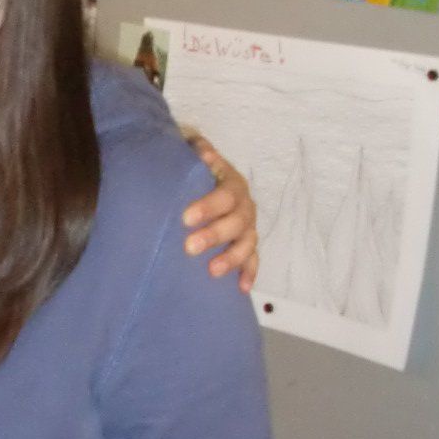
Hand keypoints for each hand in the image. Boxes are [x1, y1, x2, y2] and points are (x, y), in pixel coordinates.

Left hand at [182, 141, 258, 291]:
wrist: (204, 180)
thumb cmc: (195, 172)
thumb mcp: (193, 156)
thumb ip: (197, 150)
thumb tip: (201, 151)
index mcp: (232, 183)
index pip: (225, 195)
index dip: (208, 206)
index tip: (186, 218)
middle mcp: (244, 205)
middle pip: (236, 222)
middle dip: (214, 235)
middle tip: (190, 248)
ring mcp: (247, 226)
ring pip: (247, 242)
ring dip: (231, 258)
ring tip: (212, 271)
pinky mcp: (246, 244)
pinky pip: (253, 259)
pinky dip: (249, 272)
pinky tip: (242, 287)